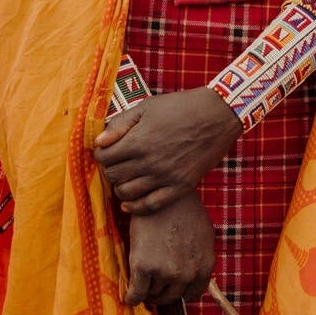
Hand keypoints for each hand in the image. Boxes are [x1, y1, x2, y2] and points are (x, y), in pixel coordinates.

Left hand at [96, 87, 241, 215]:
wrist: (217, 116)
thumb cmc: (180, 107)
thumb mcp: (146, 107)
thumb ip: (120, 124)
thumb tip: (98, 142)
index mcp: (138, 141)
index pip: (104, 158)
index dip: (100, 154)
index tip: (105, 151)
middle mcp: (149, 162)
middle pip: (113, 176)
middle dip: (110, 170)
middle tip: (116, 163)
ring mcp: (165, 177)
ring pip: (127, 193)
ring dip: (120, 187)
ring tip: (125, 178)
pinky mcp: (180, 187)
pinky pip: (150, 205)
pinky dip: (135, 207)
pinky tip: (129, 204)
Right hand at [124, 191, 215, 305]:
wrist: (159, 194)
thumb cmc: (183, 208)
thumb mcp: (204, 233)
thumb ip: (202, 256)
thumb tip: (196, 272)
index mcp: (204, 266)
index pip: (194, 293)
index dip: (181, 292)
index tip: (172, 290)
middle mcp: (186, 273)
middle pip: (171, 295)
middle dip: (162, 293)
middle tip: (153, 288)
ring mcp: (165, 272)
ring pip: (154, 293)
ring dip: (147, 291)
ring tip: (141, 284)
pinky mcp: (143, 267)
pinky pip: (136, 293)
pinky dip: (131, 297)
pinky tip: (128, 297)